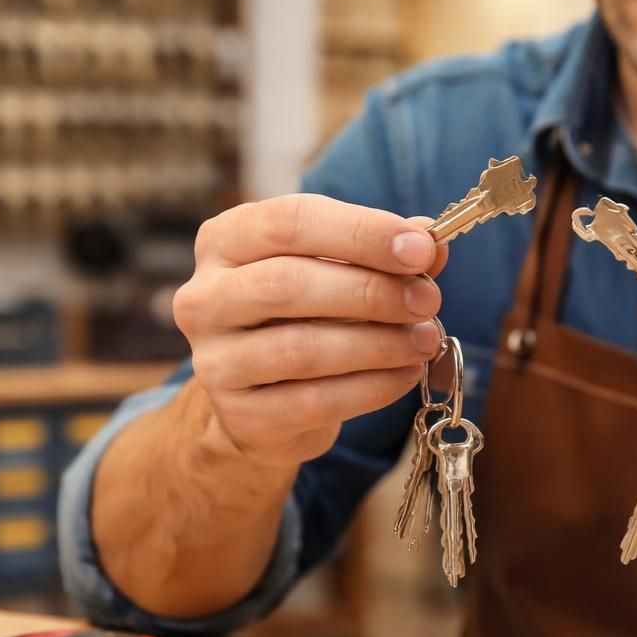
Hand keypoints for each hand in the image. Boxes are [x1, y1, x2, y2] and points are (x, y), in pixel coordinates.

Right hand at [175, 194, 447, 468]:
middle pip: (288, 284)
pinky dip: (371, 387)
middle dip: (371, 291)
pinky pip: (314, 401)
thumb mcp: (336, 268)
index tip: (420, 249)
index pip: (289, 222)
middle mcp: (205, 297)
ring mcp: (215, 361)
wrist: (263, 397)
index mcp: (225, 241)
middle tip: (428, 299)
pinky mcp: (241, 415)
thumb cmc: (304, 314)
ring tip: (424, 338)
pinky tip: (405, 374)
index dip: (360, 232)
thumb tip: (431, 242)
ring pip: (301, 349)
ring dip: (377, 343)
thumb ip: (380, 251)